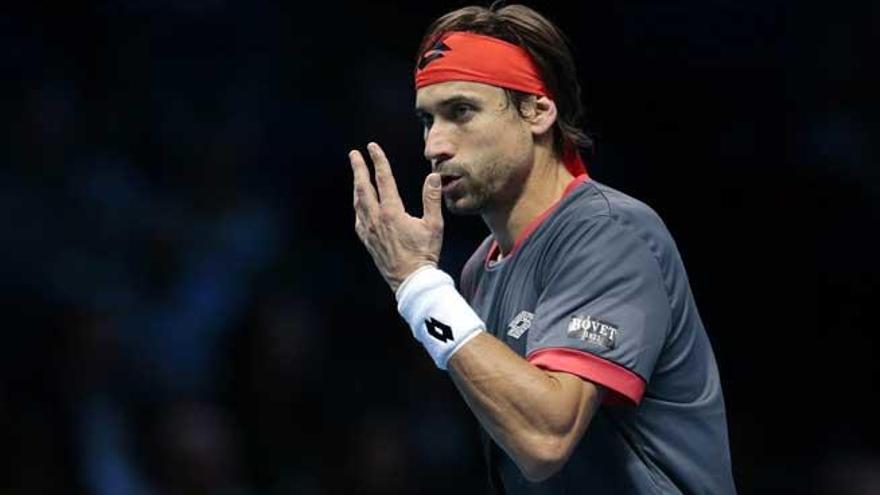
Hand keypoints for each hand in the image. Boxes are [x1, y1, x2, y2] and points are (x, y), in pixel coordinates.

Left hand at [350, 142, 443, 292]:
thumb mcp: (433, 225)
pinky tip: (359, 205)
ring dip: (357, 186)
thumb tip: (433, 176)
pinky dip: (358, 207)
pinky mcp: (368, 241)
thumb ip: (432, 198)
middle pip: (363, 187)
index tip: (372, 147)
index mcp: (392, 212)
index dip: (378, 161)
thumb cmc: (424, 253)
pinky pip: (358, 219)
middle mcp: (376, 219)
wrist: (411, 280)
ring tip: (357, 175)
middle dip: (358, 168)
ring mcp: (369, 230)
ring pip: (358, 202)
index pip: (383, 179)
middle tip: (354, 154)